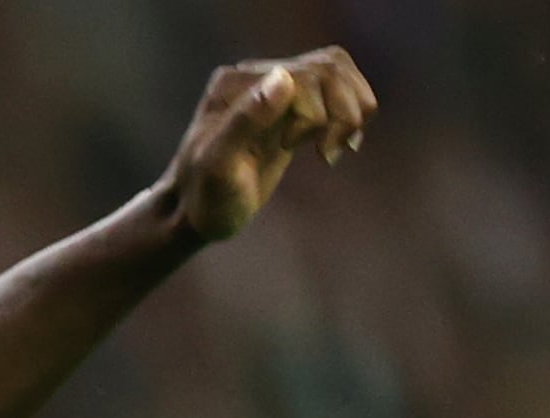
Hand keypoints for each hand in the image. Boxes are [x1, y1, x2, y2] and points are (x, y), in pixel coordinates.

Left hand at [154, 48, 371, 246]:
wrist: (198, 216)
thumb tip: (283, 77)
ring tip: (332, 151)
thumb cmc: (205, 198)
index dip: (314, 112)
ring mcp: (275, 92)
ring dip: (351, 112)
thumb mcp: (219, 166)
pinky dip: (350, 116)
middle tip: (325, 152)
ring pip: (339, 77)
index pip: (303, 74)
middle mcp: (256, 78)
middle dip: (340, 112)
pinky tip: (335, 147)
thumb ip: (246, 121)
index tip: (290, 147)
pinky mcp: (290, 110)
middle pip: (329, 69)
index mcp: (235, 84)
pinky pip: (337, 93)